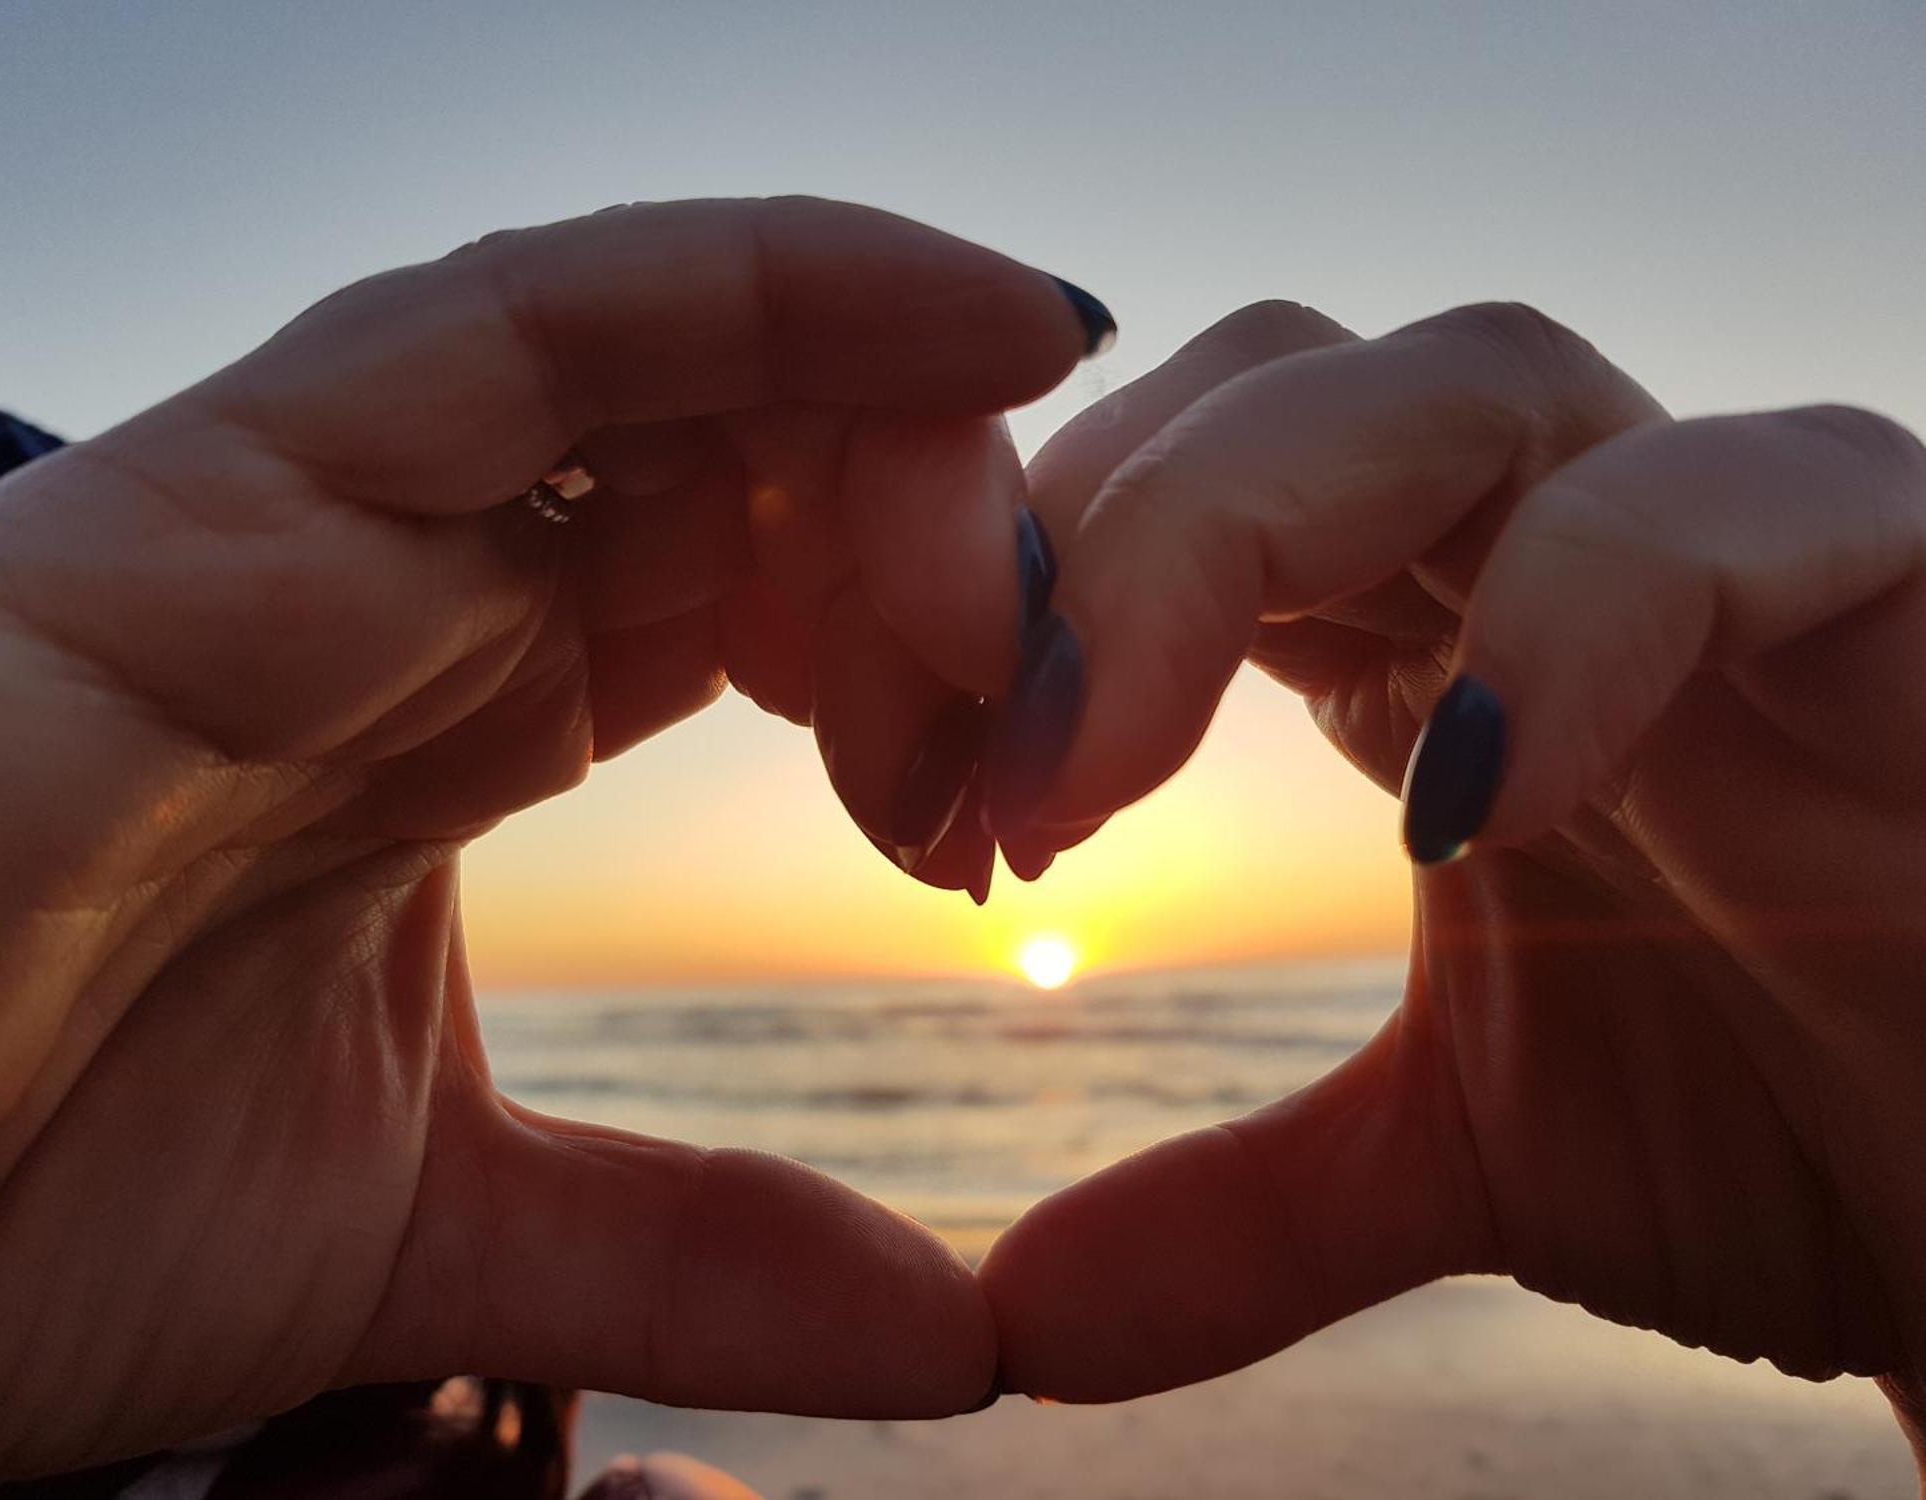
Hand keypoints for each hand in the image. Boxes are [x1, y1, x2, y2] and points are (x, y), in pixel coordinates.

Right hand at [0, 197, 1095, 1486]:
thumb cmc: (14, 1210)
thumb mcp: (442, 1239)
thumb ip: (695, 1253)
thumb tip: (959, 1332)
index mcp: (464, 710)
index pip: (759, 585)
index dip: (940, 647)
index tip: (1051, 781)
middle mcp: (409, 586)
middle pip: (752, 461)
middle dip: (944, 535)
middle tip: (1064, 679)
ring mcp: (319, 517)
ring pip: (676, 357)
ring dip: (894, 403)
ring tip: (1042, 500)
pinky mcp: (220, 487)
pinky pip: (534, 321)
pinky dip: (769, 286)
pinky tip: (980, 310)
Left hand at [976, 302, 1925, 1440]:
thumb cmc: (1802, 1128)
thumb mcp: (1466, 1162)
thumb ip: (1241, 1213)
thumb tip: (1015, 1322)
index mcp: (1435, 632)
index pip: (1171, 481)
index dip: (1007, 596)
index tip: (903, 787)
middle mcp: (1559, 548)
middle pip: (1266, 382)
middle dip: (1073, 546)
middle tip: (961, 774)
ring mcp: (1742, 547)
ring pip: (1467, 379)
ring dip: (1228, 533)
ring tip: (1095, 769)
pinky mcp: (1918, 590)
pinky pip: (1753, 502)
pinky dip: (1586, 611)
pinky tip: (1470, 803)